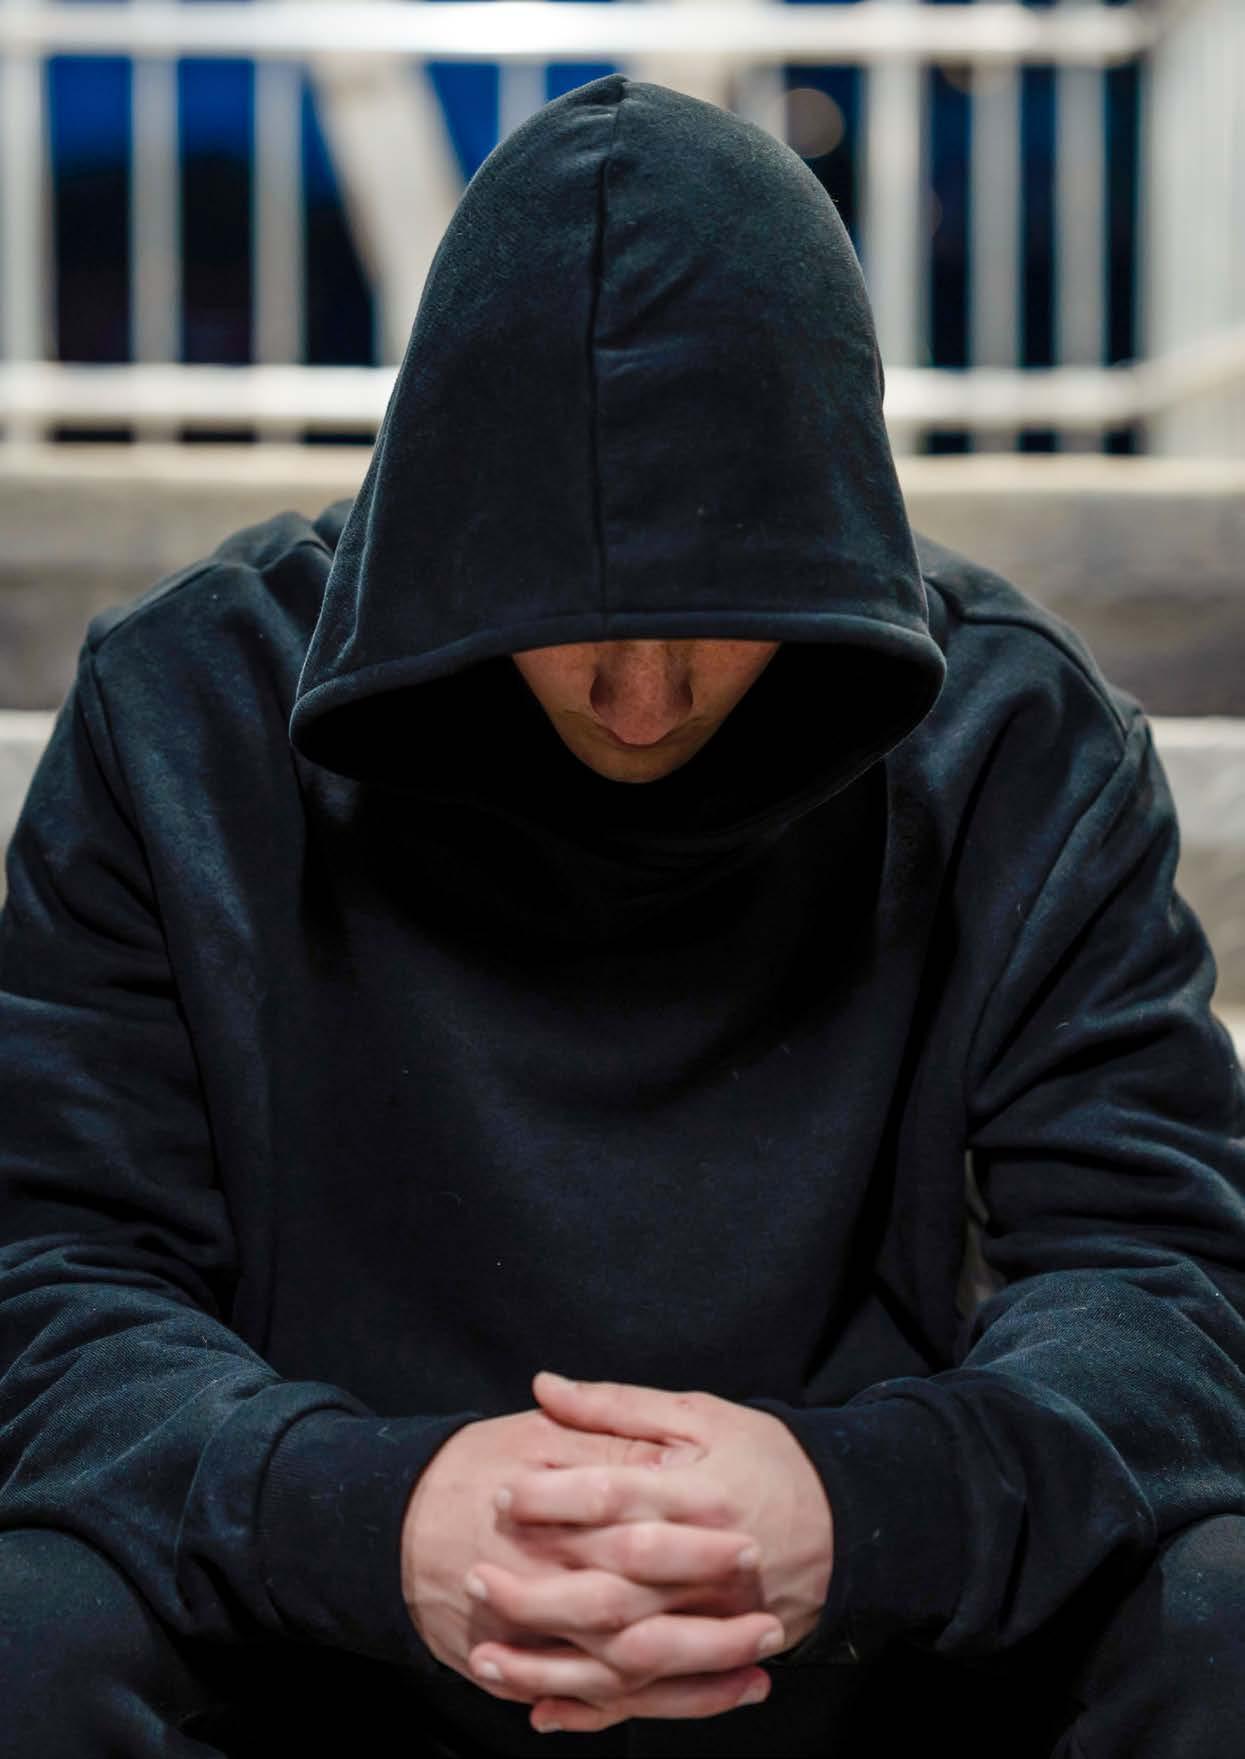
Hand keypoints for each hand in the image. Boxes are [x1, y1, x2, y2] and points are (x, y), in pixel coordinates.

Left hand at [464, 1372, 834, 1734]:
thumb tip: (544, 1386)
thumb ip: (617, 1406)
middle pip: (609, 1587)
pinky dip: (594, 1709)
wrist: (848, 1522)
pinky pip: (650, 1697)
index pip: (612, 1498)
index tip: (502, 1493)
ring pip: (621, 1656)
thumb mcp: (698, 1414)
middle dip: (536, 1590)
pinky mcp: (716, 1657)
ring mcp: (712, 1622)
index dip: (552, 1498)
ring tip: (487, 1658)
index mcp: (697, 1495)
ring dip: (552, 1664)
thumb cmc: (766, 1458)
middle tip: (476, 1577)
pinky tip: (542, 1709)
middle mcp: (703, 1566)